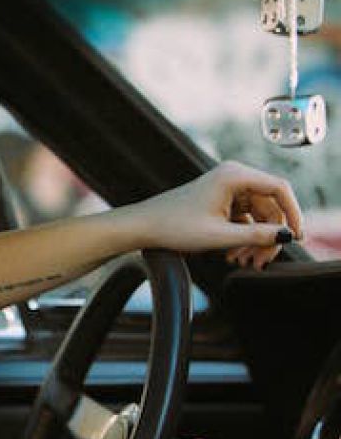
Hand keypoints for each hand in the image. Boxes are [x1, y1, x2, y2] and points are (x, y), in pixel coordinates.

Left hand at [122, 161, 303, 269]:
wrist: (143, 226)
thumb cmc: (173, 227)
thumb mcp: (219, 236)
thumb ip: (256, 236)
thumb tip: (287, 235)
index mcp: (234, 175)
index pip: (279, 189)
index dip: (293, 213)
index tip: (296, 237)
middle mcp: (233, 176)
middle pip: (270, 205)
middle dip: (269, 235)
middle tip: (261, 262)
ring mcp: (227, 188)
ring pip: (258, 215)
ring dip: (255, 241)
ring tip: (244, 263)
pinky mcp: (221, 200)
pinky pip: (244, 218)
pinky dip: (243, 237)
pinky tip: (233, 256)